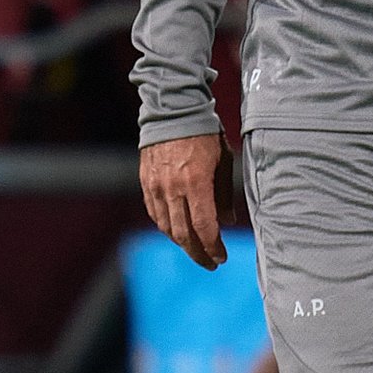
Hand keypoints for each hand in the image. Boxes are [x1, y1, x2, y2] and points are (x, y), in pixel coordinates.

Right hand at [140, 132, 233, 271]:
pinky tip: (177, 232)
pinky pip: (155, 214)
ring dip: (182, 244)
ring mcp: (156, 186)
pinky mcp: (146, 183)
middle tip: (210, 263)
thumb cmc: (204, 133)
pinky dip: (166, 227)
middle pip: (184, 234)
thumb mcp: (223, 160)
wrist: (173, 110)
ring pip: (167, 227)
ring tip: (196, 250)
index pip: (204, 227)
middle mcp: (173, 188)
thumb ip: (224, 194)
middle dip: (198, 253)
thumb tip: (227, 222)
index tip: (222, 257)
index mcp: (196, 182)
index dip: (214, 247)